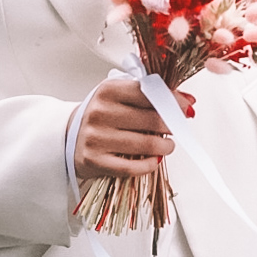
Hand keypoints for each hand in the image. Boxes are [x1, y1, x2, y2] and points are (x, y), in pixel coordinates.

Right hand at [72, 78, 195, 180]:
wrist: (68, 136)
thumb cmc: (102, 114)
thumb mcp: (121, 96)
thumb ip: (152, 94)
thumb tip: (189, 101)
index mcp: (108, 90)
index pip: (149, 92)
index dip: (173, 100)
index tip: (185, 107)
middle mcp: (100, 112)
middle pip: (152, 120)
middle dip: (172, 125)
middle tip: (176, 127)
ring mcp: (96, 138)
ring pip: (146, 144)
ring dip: (166, 146)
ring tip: (167, 144)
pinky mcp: (94, 161)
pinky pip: (132, 167)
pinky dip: (150, 164)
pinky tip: (154, 159)